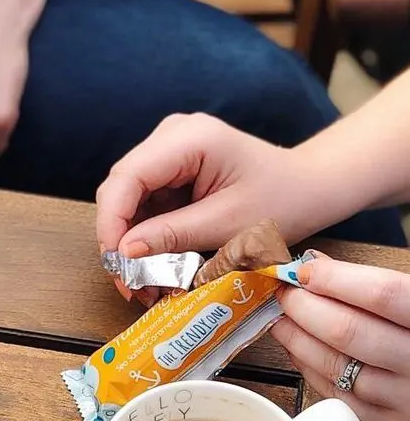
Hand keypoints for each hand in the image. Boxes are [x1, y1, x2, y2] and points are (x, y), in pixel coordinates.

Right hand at [95, 114, 318, 303]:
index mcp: (188, 139)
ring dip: (129, 245)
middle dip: (118, 240)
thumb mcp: (228, 225)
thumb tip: (125, 252)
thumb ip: (173, 235)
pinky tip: (155, 266)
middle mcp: (170, 137)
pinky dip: (143, 240)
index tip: (117, 264)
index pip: (126, 179)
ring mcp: (167, 152)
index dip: (112, 224)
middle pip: (118, 190)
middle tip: (131, 284)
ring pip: (125, 202)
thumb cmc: (282, 200)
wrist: (309, 187)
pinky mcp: (168, 172)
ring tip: (145, 283)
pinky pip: (141, 207)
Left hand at [272, 254, 409, 420]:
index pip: (385, 296)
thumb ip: (392, 287)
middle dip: (307, 308)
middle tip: (285, 292)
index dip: (338, 280)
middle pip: (351, 333)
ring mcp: (408, 404)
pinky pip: (339, 397)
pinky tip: (300, 350)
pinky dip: (313, 370)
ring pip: (338, 368)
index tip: (307, 268)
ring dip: (300, 340)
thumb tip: (322, 266)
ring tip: (282, 319)